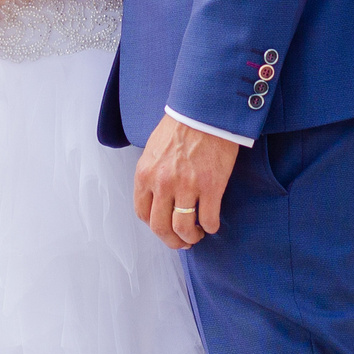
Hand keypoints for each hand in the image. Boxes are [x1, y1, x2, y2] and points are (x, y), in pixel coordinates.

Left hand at [133, 115, 240, 250]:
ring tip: (196, 234)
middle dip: (171, 240)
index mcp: (145, 174)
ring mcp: (186, 186)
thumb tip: (156, 195)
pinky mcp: (211, 186)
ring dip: (190, 237)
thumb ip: (152, 174)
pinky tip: (212, 224)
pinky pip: (208, 219)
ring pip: (183, 228)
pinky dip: (210, 227)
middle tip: (181, 241)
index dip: (154, 225)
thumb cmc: (181, 127)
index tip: (164, 226)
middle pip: (160, 228)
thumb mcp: (154, 150)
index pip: (142, 213)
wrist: (205, 112)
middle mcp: (162, 183)